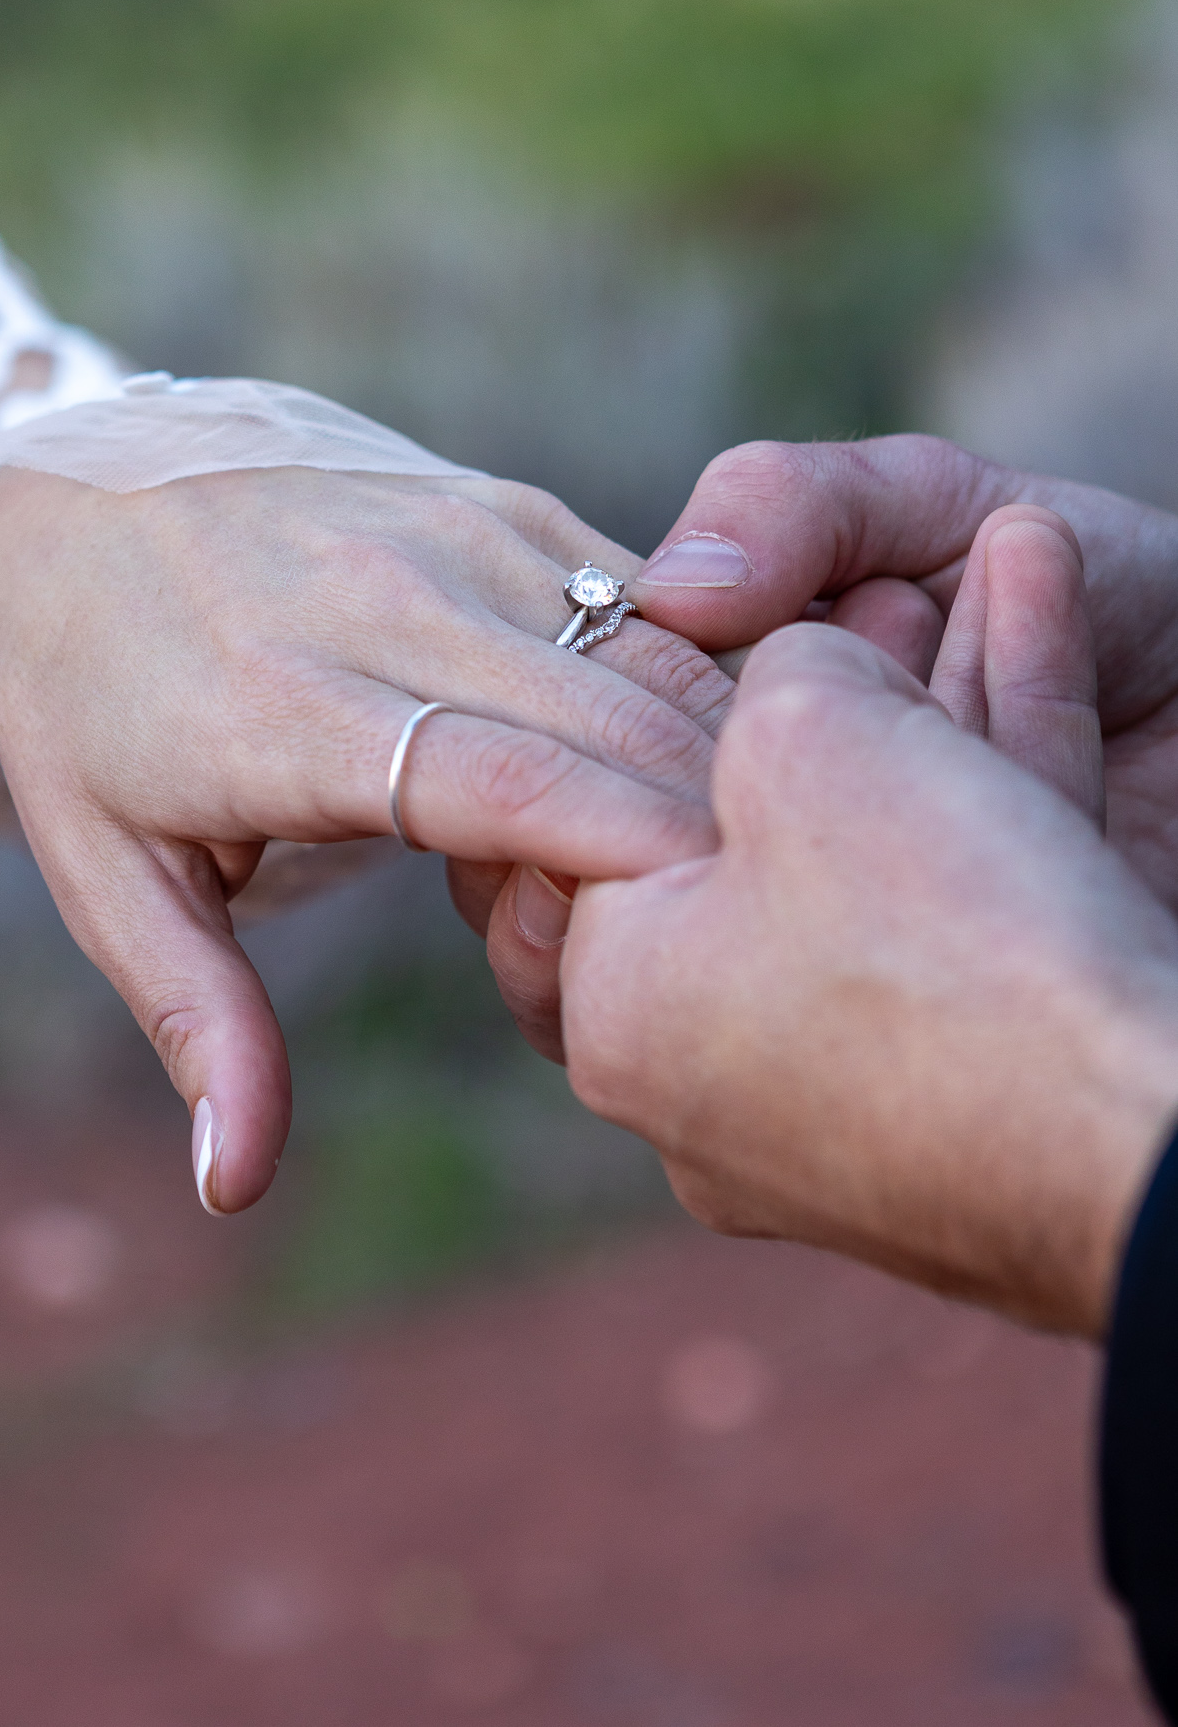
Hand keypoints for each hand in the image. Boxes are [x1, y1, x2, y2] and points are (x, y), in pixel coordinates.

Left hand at [0, 463, 732, 1210]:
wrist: (75, 497)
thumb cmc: (89, 705)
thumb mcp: (106, 872)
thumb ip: (196, 1019)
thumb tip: (233, 1185)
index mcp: (284, 711)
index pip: (497, 780)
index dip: (620, 855)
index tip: (709, 936)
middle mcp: (381, 601)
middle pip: (607, 720)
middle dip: (699, 834)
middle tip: (720, 943)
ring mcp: (449, 533)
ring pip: (648, 648)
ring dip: (711, 759)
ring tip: (712, 869)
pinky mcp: (497, 501)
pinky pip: (641, 593)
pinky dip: (690, 683)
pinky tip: (694, 770)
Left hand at [562, 510, 1177, 1333]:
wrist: (1145, 1148)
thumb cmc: (947, 937)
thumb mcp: (809, 724)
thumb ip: (765, 662)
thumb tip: (794, 664)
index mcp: (613, 1011)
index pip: (607, 810)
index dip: (691, 685)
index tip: (772, 613)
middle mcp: (700, 1098)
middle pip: (757, 847)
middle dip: (839, 711)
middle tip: (899, 600)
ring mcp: (833, 1142)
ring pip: (876, 892)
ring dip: (941, 745)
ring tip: (1011, 583)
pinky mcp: (958, 1148)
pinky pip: (961, 960)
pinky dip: (1004, 832)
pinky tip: (1049, 704)